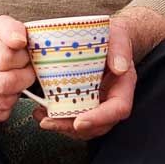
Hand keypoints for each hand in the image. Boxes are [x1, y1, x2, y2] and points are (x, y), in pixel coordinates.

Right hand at [0, 15, 36, 122]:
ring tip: (13, 79)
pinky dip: (8, 104)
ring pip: (5, 101)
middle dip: (25, 78)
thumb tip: (20, 41)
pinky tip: (4, 91)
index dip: (23, 58)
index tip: (24, 56)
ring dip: (16, 92)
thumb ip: (12, 29)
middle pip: (6, 83)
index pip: (5, 58)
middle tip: (26, 71)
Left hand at [36, 18, 135, 140]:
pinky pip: (73, 117)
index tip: (79, 121)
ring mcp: (97, 102)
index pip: (118, 109)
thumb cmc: (113, 36)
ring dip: (62, 127)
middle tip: (49, 122)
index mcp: (124, 86)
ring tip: (41, 118)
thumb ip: (120, 49)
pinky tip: (41, 112)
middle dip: (72, 128)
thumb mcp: (119, 35)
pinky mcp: (83, 101)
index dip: (99, 118)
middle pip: (98, 125)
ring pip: (84, 127)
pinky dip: (57, 119)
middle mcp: (111, 99)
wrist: (107, 36)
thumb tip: (120, 67)